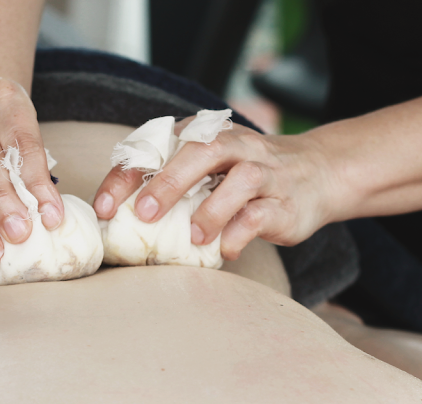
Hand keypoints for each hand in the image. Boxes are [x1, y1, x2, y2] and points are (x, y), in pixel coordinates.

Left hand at [92, 117, 340, 258]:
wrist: (318, 173)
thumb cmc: (245, 176)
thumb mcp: (208, 168)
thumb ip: (170, 180)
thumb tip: (117, 216)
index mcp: (207, 135)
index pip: (160, 146)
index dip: (129, 174)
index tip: (104, 206)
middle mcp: (236, 146)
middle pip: (202, 152)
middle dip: (169, 182)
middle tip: (143, 213)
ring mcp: (265, 172)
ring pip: (241, 180)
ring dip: (212, 210)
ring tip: (192, 237)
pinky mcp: (285, 202)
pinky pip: (261, 216)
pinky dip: (239, 234)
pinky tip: (224, 251)